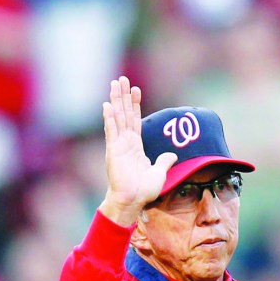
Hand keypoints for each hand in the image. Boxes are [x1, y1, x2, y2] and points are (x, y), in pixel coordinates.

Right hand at [100, 76, 177, 224]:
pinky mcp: (114, 151)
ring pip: (117, 117)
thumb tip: (172, 154)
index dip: (135, 105)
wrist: (132, 201)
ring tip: (115, 84)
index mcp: (136, 146)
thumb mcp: (160, 172)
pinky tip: (108, 105)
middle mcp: (126, 142)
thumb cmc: (143, 190)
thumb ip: (164, 161)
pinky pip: (112, 131)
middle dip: (123, 96)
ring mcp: (118, 145)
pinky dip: (110, 118)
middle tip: (122, 79)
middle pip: (124, 114)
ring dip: (116, 100)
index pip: (135, 120)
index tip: (136, 90)